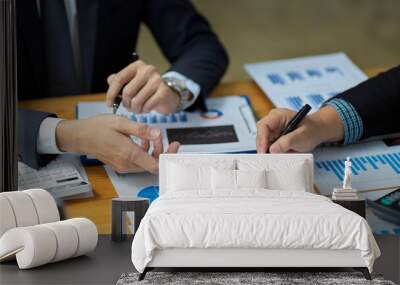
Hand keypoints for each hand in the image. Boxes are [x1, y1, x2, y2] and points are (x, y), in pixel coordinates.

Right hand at [55, 114, 179, 172]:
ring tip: (149, 135)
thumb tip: (158, 133)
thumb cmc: (98, 128)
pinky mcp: (121, 165)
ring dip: (152, 150)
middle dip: (161, 150)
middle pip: (152, 164)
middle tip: (162, 136)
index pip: (155, 165)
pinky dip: (143, 152)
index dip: (168, 156)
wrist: (80, 136)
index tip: (174, 145)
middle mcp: (127, 164)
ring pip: (145, 163)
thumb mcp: (121, 123)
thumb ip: (141, 129)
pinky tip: (141, 139)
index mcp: (129, 154)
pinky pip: (137, 161)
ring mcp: (123, 166)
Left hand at [106, 60, 179, 114]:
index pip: (119, 79)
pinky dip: (144, 111)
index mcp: (137, 66)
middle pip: (127, 92)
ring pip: (137, 101)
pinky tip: (146, 109)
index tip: (109, 104)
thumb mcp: (133, 83)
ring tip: (137, 109)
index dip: (111, 93)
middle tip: (128, 108)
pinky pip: (147, 106)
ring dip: (135, 109)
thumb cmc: (147, 90)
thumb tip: (110, 80)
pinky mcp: (164, 91)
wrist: (168, 96)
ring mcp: (157, 80)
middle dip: (125, 104)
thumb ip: (120, 81)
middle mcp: (148, 70)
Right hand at [256, 106, 343, 152]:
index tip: (264, 151)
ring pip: (262, 141)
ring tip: (272, 158)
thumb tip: (273, 149)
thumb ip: (287, 142)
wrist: (317, 131)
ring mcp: (272, 129)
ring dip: (266, 150)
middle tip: (267, 158)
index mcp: (278, 115)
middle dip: (262, 146)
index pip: (264, 126)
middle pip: (260, 134)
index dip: (262, 139)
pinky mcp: (273, 136)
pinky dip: (270, 151)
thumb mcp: (302, 136)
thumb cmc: (312, 129)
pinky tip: (275, 156)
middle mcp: (272, 121)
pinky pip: (267, 145)